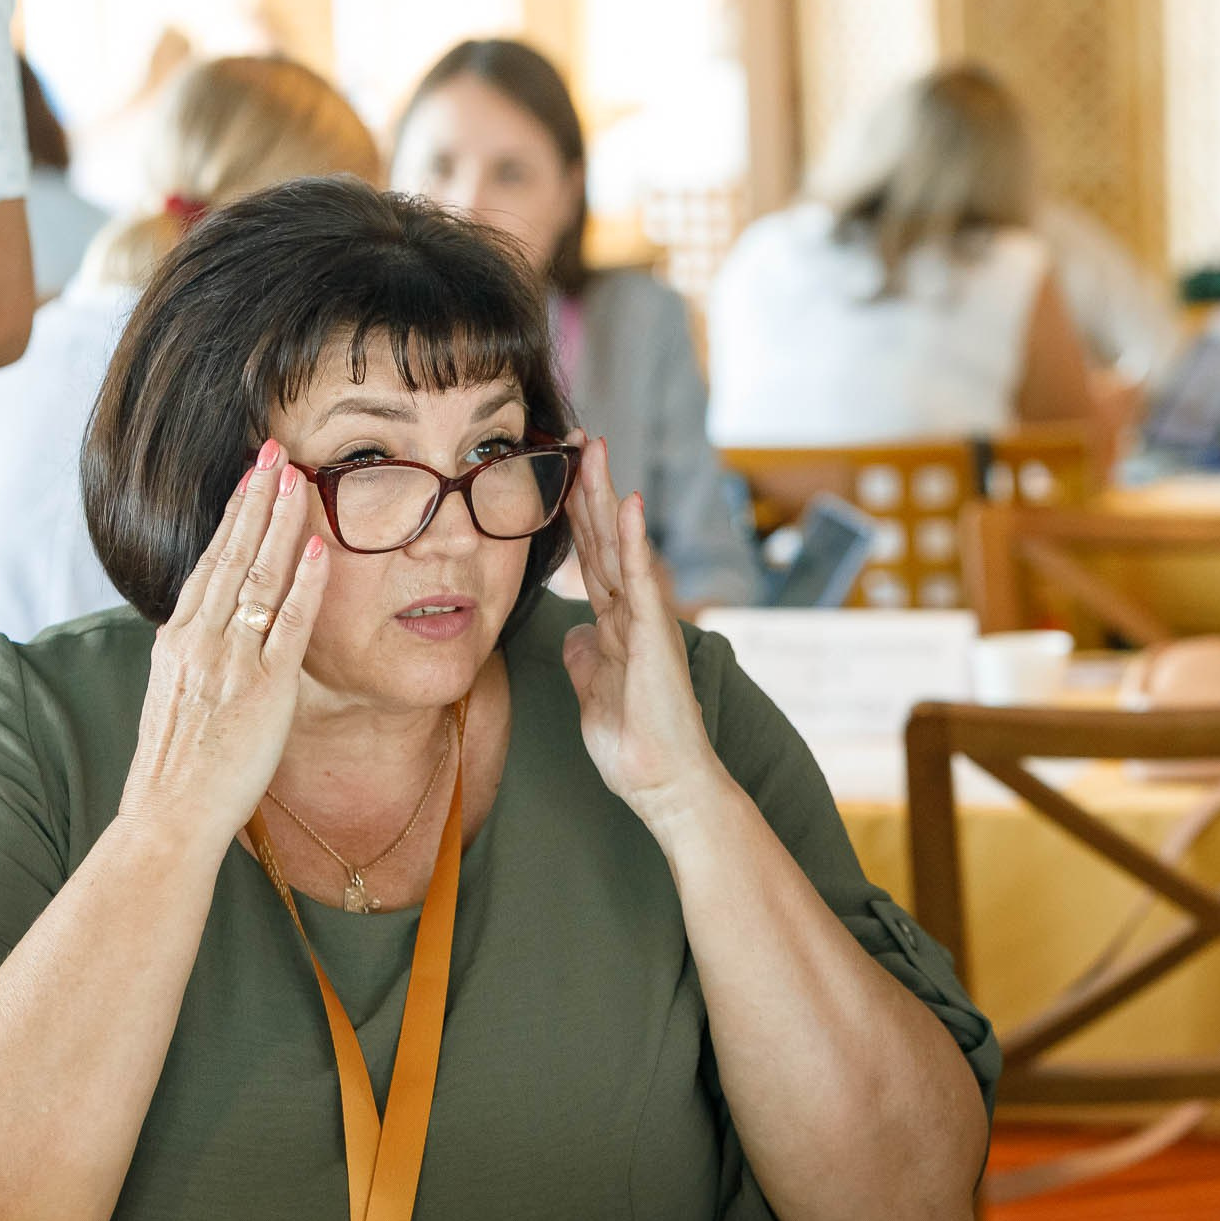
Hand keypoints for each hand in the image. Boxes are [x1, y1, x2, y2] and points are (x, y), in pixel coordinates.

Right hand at [118, 440, 330, 855]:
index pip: (210, 561)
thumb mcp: (175, 695)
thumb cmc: (176, 767)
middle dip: (257, 497)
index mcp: (177, 639)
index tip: (252, 476)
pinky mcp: (263, 689)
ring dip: (282, 522)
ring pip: (259, 575)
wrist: (166, 816)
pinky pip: (288, 625)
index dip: (233, 514)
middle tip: (277, 449)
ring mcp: (230, 661)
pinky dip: (305, 583)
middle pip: (232, 553)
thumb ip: (197, 657)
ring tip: (300, 477)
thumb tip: (216, 630)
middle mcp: (199, 639)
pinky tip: (321, 548)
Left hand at [558, 432, 727, 830]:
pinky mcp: (653, 636)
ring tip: (596, 450)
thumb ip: (587, 656)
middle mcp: (631, 613)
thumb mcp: (593, 692)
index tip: (557, 472)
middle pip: (604, 538)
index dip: (573, 515)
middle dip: (589, 487)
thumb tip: (576, 632)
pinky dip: (636, 540)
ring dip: (607, 496)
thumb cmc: (634, 746)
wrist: (662, 783)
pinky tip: (629, 503)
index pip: (590, 557)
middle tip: (577, 437)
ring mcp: (644, 621)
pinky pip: (640, 580)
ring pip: (620, 547)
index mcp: (613, 624)